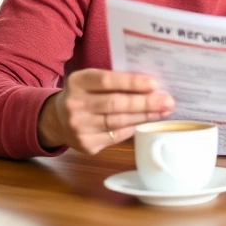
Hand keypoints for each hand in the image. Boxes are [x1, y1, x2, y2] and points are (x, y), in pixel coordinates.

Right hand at [37, 68, 174, 153]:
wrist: (57, 121)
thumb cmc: (85, 95)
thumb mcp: (90, 82)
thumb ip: (114, 81)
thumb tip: (151, 85)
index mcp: (77, 82)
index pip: (106, 80)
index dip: (131, 82)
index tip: (154, 84)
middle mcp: (75, 105)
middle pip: (115, 104)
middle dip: (145, 103)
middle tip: (168, 101)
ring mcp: (79, 127)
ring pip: (118, 122)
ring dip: (145, 116)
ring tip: (163, 111)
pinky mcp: (86, 145)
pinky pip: (117, 136)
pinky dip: (134, 127)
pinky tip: (147, 121)